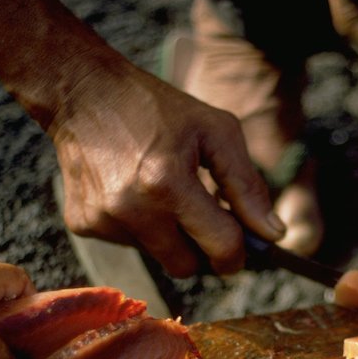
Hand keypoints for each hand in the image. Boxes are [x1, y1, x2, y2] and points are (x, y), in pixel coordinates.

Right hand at [53, 65, 284, 276]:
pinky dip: (139, 228)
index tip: (241, 247)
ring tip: (161, 191)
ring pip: (157, 257)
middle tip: (202, 218)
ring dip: (168, 236)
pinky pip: (128, 245)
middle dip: (201, 250)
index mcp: (169, 183)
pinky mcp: (83, 224)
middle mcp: (133, 209)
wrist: (82, 91)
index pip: (221, 248)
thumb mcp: (216, 132)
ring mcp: (103, 220)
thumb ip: (248, 186)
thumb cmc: (157, 107)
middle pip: (187, 267)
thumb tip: (275, 235)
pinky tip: (133, 192)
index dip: (238, 253)